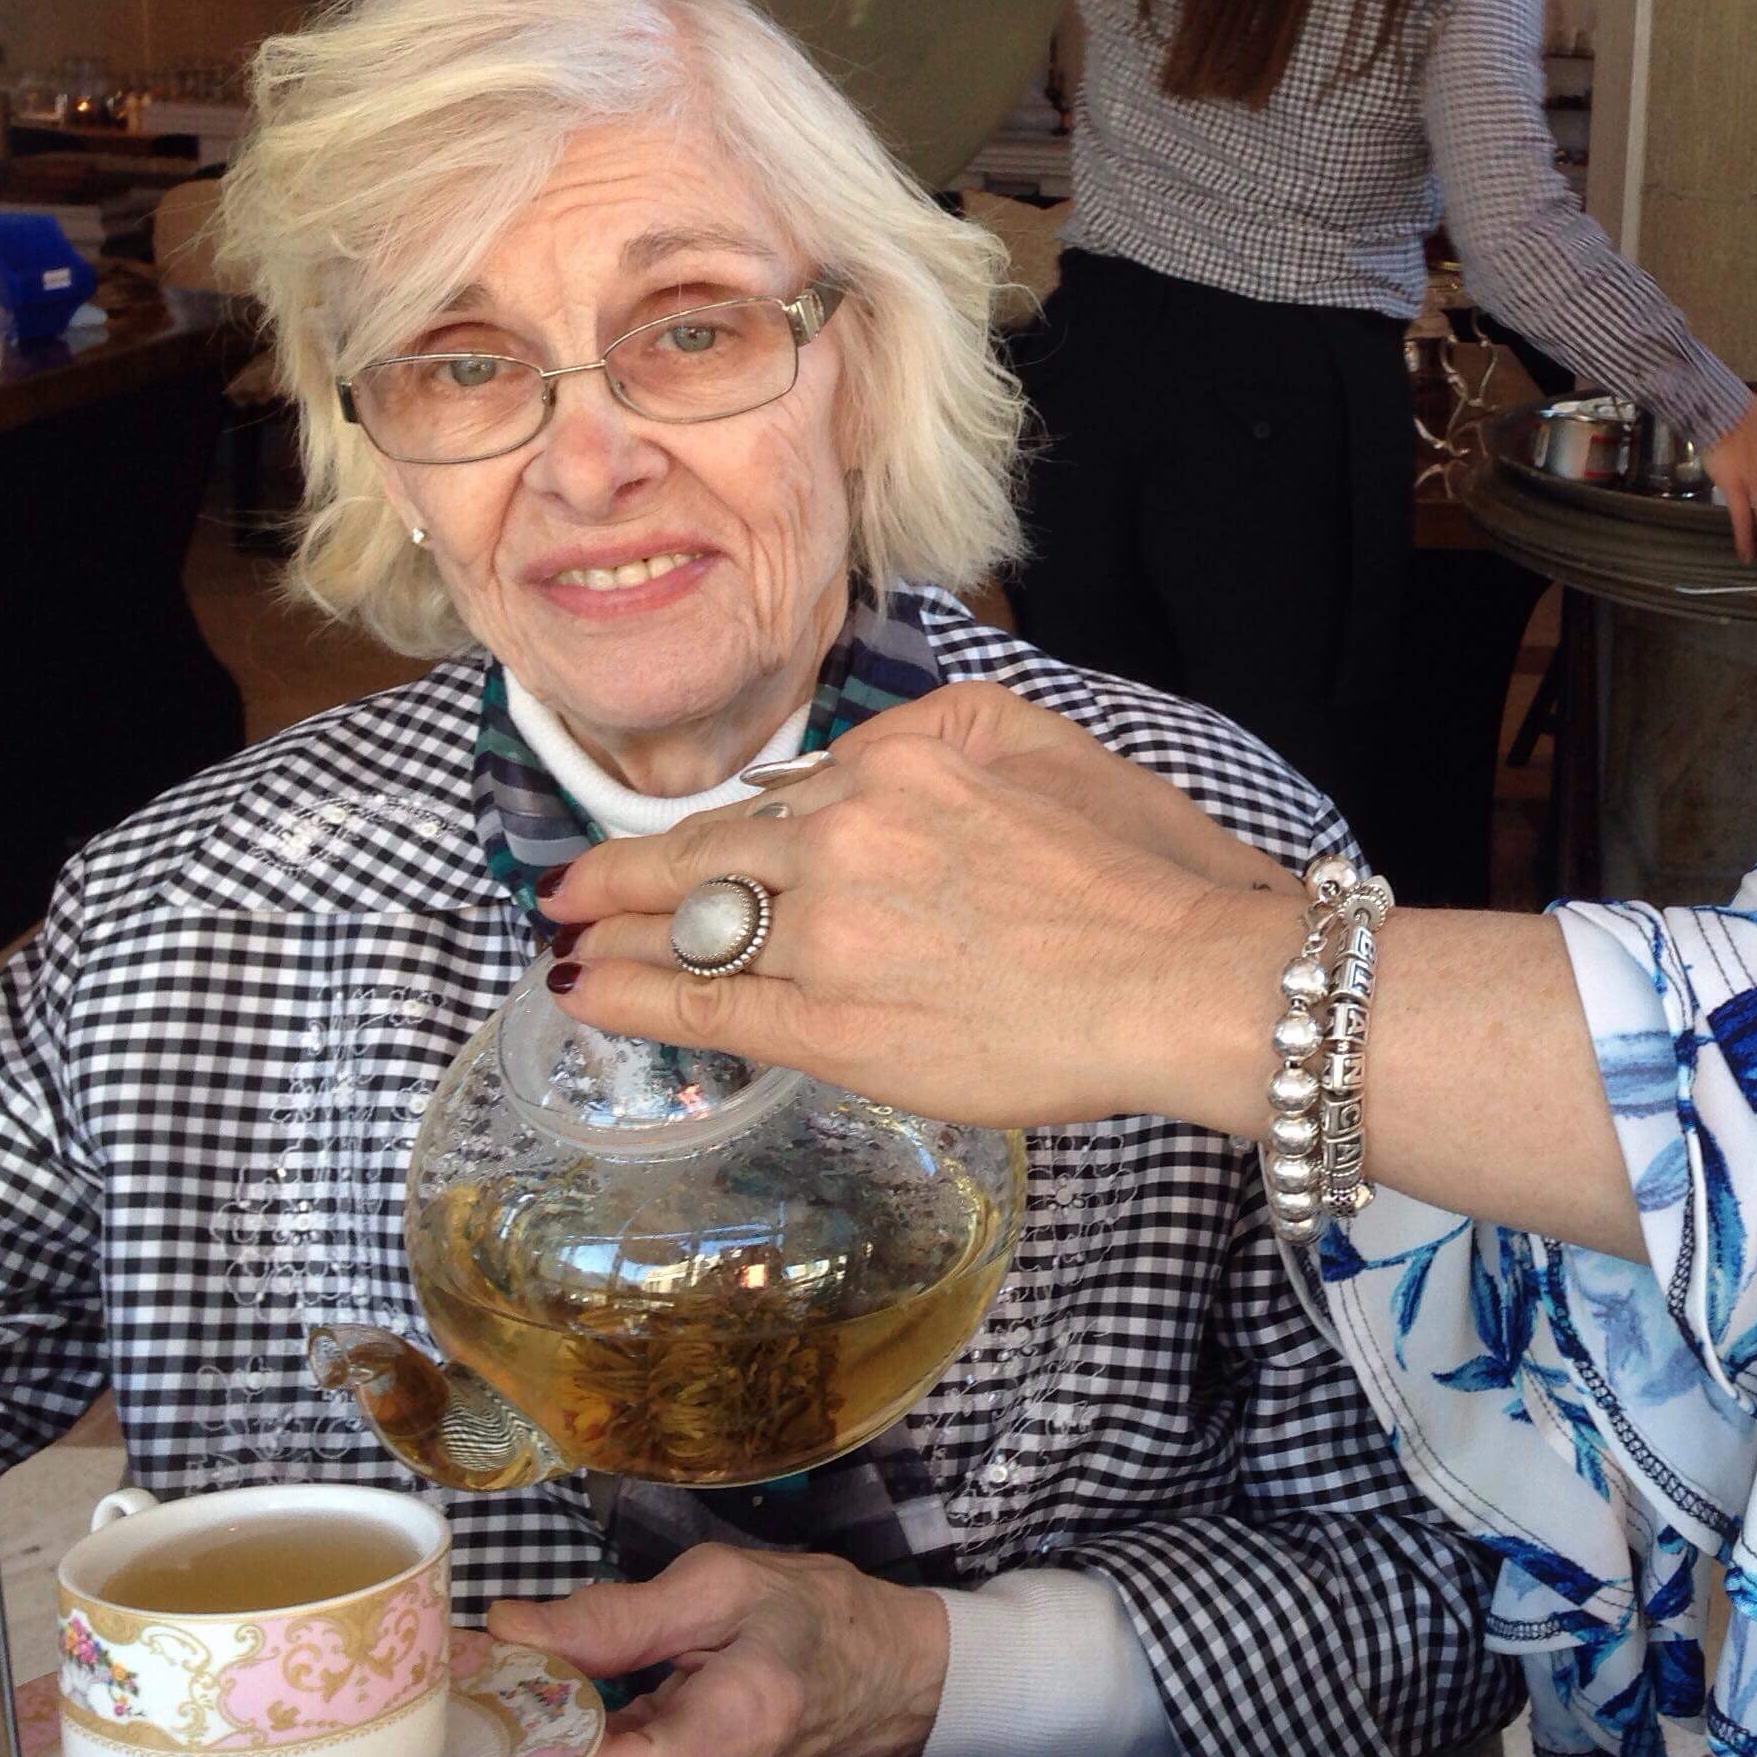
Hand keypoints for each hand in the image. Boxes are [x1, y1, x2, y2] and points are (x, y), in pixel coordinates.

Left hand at [472, 1546, 946, 1756]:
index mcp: (737, 1726)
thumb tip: (507, 1626)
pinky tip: (503, 1726)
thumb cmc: (806, 1612)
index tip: (471, 1686)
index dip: (534, 1753)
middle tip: (432, 1713)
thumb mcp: (722, 1582)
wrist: (875, 1672)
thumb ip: (615, 1613)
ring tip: (456, 1709)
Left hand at [540, 712, 1292, 1140]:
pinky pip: (705, 1006)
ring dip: (613, 929)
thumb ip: (946, 731)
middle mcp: (846, 834)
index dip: (737, 825)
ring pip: (695, 924)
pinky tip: (586, 989)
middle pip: (708, 849)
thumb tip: (867, 757)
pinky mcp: (835, 1025)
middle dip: (624, 869)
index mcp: (900, 762)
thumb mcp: (1052, 744)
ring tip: (567, 938)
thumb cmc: (1150, 874)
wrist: (1190, 978)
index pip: (792, 794)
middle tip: (569, 884)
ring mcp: (833, 932)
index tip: (693, 844)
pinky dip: (631, 995)